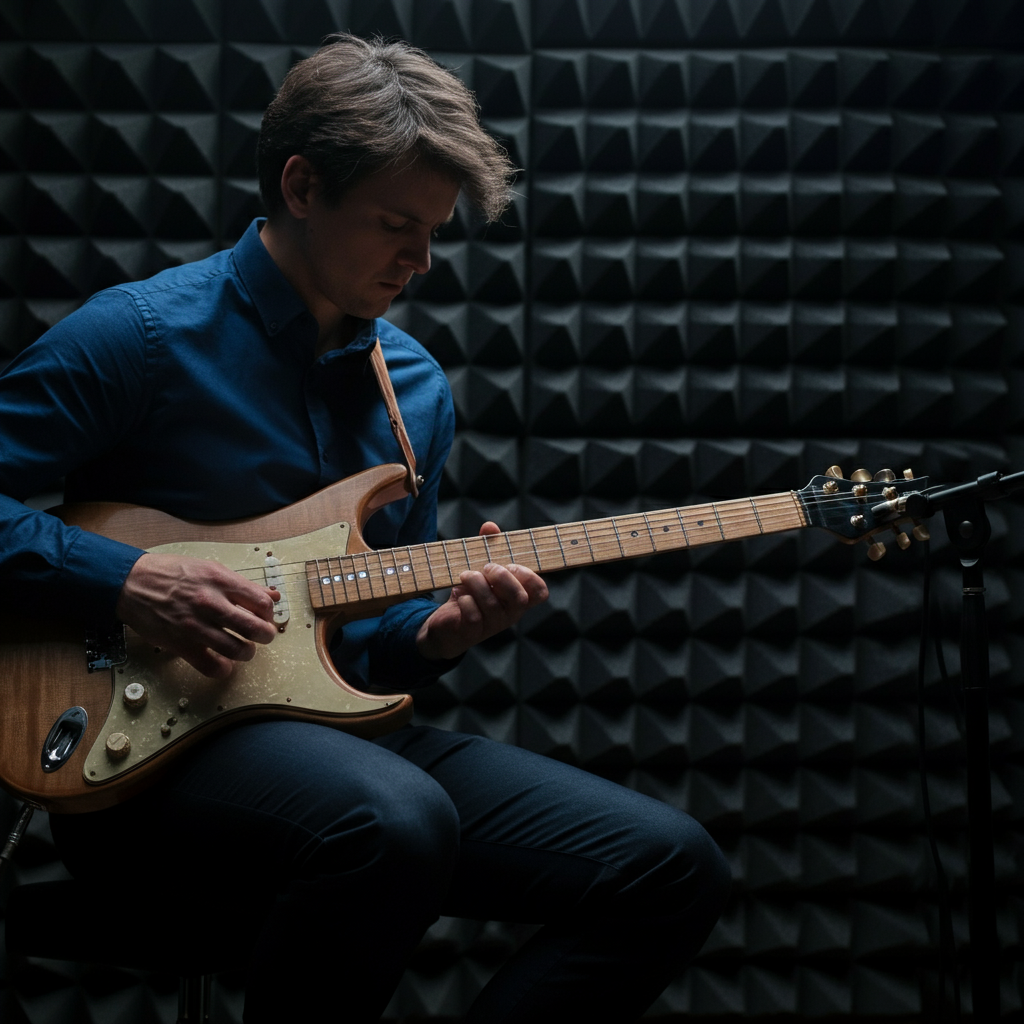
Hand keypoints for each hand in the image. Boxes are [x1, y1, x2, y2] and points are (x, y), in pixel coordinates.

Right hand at [116, 552, 279, 678]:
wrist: (132, 583)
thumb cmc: (172, 573)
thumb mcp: (210, 569)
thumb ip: (242, 584)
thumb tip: (272, 595)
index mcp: (220, 581)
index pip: (262, 603)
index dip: (269, 614)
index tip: (265, 617)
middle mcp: (211, 603)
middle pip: (254, 629)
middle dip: (265, 636)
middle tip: (262, 637)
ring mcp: (196, 626)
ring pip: (237, 650)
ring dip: (247, 653)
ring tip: (244, 650)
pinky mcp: (181, 645)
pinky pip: (212, 666)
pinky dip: (224, 669)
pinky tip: (224, 663)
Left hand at [416, 522, 548, 660]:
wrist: (447, 624)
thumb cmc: (471, 593)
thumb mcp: (481, 568)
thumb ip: (489, 546)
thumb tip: (490, 526)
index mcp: (518, 597)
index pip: (540, 592)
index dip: (530, 577)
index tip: (511, 565)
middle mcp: (510, 613)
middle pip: (519, 599)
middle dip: (502, 577)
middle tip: (486, 568)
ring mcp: (492, 625)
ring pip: (492, 604)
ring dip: (476, 583)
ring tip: (465, 575)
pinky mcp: (472, 632)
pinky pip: (473, 616)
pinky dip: (464, 600)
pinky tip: (459, 595)